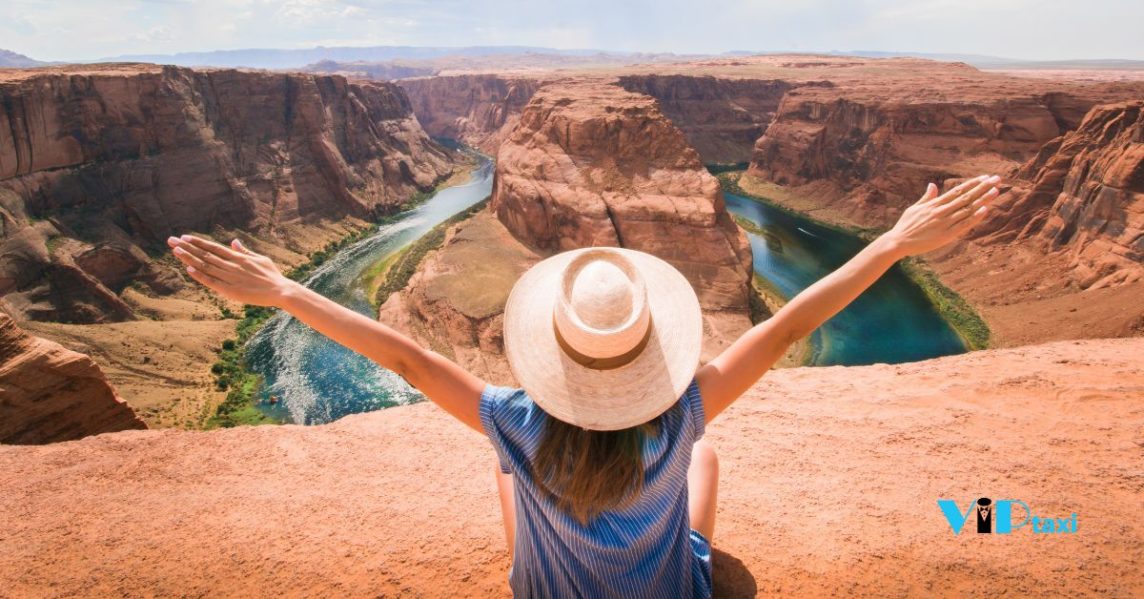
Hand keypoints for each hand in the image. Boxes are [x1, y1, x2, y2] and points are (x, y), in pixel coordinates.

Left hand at [167, 235, 295, 306]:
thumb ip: (244, 251)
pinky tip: (189, 269)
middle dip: (187, 247)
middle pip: (205, 254)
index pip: (213, 247)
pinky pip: (212, 282)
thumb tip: (234, 241)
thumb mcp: (260, 259)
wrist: (281, 291)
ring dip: (189, 258)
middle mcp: (231, 265)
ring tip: (175, 251)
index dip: (198, 242)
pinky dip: (200, 276)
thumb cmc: (272, 275)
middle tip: (171, 240)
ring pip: (205, 266)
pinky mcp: (230, 290)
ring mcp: (230, 277)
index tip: (184, 237)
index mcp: (238, 258)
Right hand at [884, 175, 1000, 256]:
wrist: (898, 242)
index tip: (985, 177)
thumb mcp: (914, 208)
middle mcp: (941, 211)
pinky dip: (974, 217)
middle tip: (997, 179)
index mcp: (935, 204)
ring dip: (982, 200)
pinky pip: (963, 224)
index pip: (958, 191)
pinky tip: (985, 210)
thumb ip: (926, 197)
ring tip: (995, 191)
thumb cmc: (905, 225)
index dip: (972, 184)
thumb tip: (932, 185)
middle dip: (983, 188)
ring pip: (967, 209)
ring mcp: (944, 223)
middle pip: (966, 197)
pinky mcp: (946, 235)